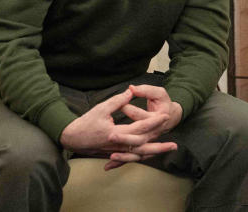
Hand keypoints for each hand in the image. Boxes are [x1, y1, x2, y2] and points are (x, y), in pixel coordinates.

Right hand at [59, 86, 177, 166]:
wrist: (72, 138)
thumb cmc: (86, 123)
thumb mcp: (101, 108)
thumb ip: (118, 101)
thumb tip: (131, 91)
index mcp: (115, 133)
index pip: (139, 128)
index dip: (153, 122)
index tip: (165, 116)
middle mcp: (118, 145)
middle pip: (143, 146)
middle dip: (159, 144)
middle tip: (175, 142)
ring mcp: (117, 151)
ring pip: (139, 154)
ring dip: (155, 152)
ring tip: (169, 149)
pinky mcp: (115, 153)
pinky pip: (132, 156)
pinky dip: (144, 155)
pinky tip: (153, 154)